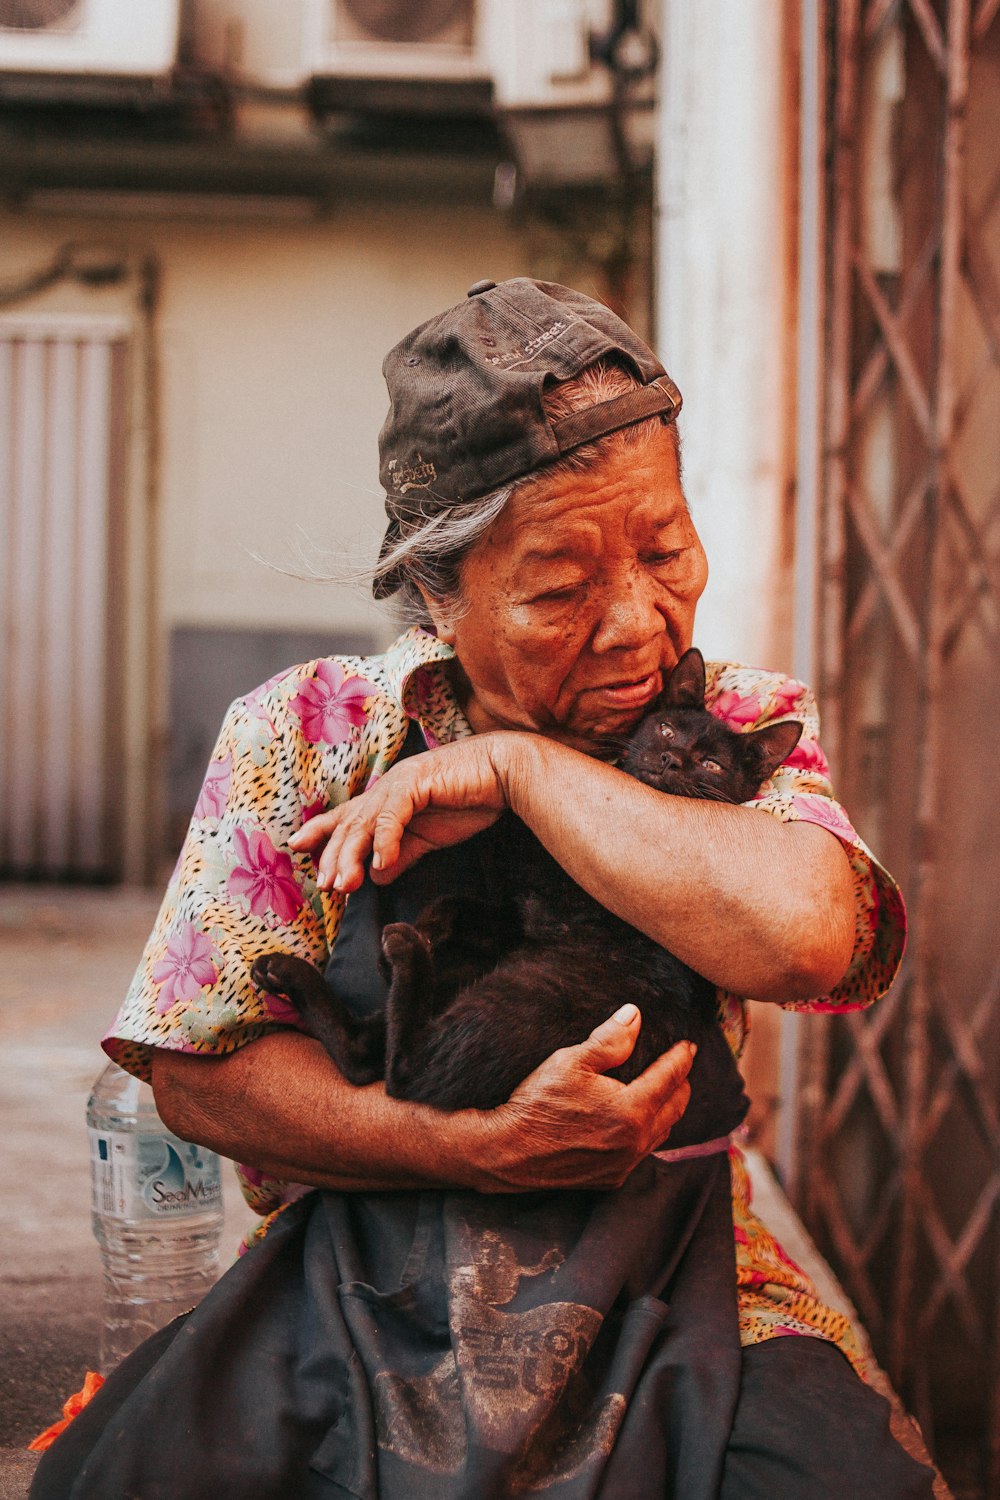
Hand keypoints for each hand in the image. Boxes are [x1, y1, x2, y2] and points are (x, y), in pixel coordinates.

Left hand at [289, 732, 523, 892]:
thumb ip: (401, 854)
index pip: (345, 818)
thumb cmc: (469, 800)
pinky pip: (394, 816)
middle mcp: (386, 789)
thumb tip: (377, 877)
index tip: (297, 850)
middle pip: (349, 824)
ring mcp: (399, 783)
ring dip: (351, 855)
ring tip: (344, 885)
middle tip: (325, 887)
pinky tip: (380, 864)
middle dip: (333, 856)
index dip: (320, 832)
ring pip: (364, 822)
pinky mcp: (417, 782)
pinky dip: (385, 841)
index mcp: (386, 800)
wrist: (503, 773)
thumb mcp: (428, 838)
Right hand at [469, 1004, 695, 1190]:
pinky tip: (637, 1122)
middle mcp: (635, 1142)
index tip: (688, 1046)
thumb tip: (635, 1016)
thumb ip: (610, 1040)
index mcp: (631, 1110)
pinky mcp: (609, 1179)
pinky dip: (647, 1134)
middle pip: (674, 1109)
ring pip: (660, 1134)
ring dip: (666, 1111)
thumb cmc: (536, 1102)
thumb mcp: (571, 1061)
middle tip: (681, 1068)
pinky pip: (641, 1153)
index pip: (669, 1078)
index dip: (681, 1058)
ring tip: (664, 1092)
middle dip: (681, 1085)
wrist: (506, 1151)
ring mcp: (623, 1164)